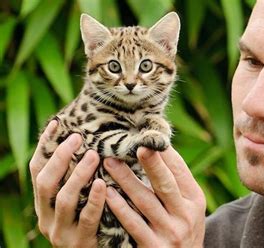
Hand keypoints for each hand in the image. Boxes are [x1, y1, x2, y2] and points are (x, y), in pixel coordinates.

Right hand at [30, 121, 105, 246]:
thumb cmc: (96, 222)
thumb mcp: (81, 201)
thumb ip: (80, 179)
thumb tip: (89, 142)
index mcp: (44, 205)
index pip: (37, 171)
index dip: (45, 147)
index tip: (57, 123)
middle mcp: (47, 218)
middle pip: (46, 183)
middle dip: (61, 157)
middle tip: (78, 138)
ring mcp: (61, 233)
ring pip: (64, 199)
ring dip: (79, 175)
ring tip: (94, 156)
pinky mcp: (81, 243)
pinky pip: (87, 219)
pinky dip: (95, 200)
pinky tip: (103, 184)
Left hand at [104, 146, 205, 246]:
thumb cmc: (182, 230)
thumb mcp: (189, 209)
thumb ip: (177, 186)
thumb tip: (158, 151)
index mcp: (195, 200)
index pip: (180, 171)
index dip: (164, 153)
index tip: (147, 135)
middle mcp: (186, 215)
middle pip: (165, 183)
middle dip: (150, 162)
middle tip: (135, 144)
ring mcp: (170, 232)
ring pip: (145, 201)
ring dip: (126, 180)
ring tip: (109, 162)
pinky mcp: (154, 247)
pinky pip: (134, 224)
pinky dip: (120, 207)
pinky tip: (107, 193)